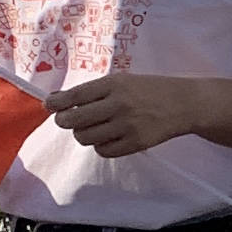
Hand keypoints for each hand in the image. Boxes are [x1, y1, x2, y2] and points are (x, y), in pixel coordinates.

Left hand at [49, 71, 208, 157]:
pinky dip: (101, 145)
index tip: (49, 105)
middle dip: (65, 121)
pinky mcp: (135, 143)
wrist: (183, 103)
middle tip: (67, 120)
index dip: (56, 102)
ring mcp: (127, 125)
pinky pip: (103, 150)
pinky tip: (108, 137)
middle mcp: (119, 104)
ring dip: (83, 134)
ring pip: (86, 137)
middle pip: (74, 120)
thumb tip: (58, 100)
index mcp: (114, 84)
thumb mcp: (122, 81)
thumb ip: (93, 91)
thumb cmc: (148, 90)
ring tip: (93, 127)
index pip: (75, 96)